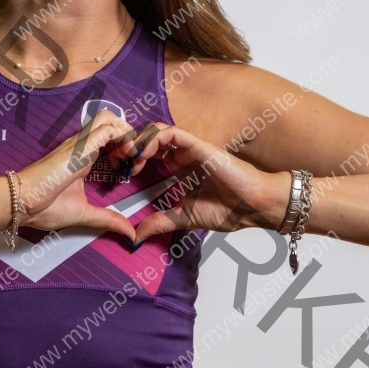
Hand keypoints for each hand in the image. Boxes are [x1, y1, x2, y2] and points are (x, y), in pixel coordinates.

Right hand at [16, 108, 137, 241]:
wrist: (23, 202)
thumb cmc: (44, 206)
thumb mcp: (84, 213)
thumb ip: (108, 219)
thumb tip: (129, 233)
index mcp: (83, 157)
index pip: (110, 137)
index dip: (126, 148)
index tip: (131, 169)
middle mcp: (83, 145)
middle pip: (112, 121)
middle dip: (130, 136)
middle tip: (134, 160)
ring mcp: (81, 143)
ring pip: (110, 118)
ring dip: (126, 133)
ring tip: (131, 156)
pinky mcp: (81, 146)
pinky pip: (109, 128)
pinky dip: (124, 138)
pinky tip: (126, 157)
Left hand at [108, 121, 290, 241]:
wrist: (253, 208)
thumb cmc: (228, 211)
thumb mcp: (183, 218)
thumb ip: (160, 222)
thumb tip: (136, 236)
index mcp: (178, 169)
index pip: (147, 154)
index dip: (129, 159)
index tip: (116, 173)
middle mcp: (181, 155)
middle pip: (147, 139)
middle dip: (127, 147)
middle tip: (115, 162)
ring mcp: (189, 148)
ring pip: (155, 131)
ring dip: (137, 142)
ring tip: (127, 159)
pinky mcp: (198, 145)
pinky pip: (170, 132)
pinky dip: (153, 139)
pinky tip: (143, 155)